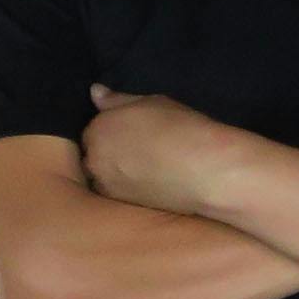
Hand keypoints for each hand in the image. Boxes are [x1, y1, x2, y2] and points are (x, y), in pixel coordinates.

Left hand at [83, 87, 245, 214]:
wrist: (204, 171)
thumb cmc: (179, 128)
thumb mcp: (150, 102)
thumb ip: (117, 100)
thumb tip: (95, 91)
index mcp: (97, 130)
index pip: (94, 131)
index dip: (113, 131)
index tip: (133, 133)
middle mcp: (94, 161)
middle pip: (95, 156)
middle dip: (110, 153)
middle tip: (140, 151)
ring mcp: (107, 187)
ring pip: (105, 177)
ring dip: (118, 173)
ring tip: (146, 169)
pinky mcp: (124, 207)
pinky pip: (120, 193)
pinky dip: (130, 188)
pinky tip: (152, 183)